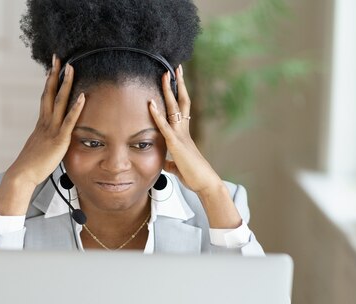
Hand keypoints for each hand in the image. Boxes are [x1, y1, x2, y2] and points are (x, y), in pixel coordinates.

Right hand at [6, 56, 84, 187]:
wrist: (22, 175)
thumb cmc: (31, 166)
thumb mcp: (40, 148)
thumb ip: (46, 140)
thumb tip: (50, 139)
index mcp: (41, 124)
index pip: (45, 98)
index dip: (49, 82)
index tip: (52, 68)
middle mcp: (45, 123)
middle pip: (49, 93)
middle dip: (54, 74)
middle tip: (58, 58)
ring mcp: (51, 130)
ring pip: (59, 102)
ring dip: (66, 84)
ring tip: (71, 67)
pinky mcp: (59, 140)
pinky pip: (68, 121)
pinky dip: (76, 108)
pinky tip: (83, 96)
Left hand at [148, 66, 220, 194]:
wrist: (205, 183)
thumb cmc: (193, 175)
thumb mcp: (178, 166)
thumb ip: (171, 162)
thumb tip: (166, 163)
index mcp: (183, 134)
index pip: (181, 109)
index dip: (178, 94)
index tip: (176, 81)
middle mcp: (184, 131)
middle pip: (181, 102)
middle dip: (177, 84)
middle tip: (174, 68)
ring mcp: (181, 136)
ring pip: (174, 108)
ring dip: (168, 91)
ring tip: (165, 74)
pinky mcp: (176, 144)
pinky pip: (164, 126)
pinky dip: (157, 115)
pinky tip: (151, 103)